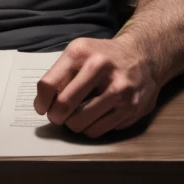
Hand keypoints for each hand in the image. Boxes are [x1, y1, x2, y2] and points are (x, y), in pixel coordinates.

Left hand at [33, 37, 159, 137]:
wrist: (143, 56)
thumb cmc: (103, 56)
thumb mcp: (80, 52)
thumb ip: (61, 73)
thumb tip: (44, 103)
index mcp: (81, 52)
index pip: (49, 84)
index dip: (41, 101)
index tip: (42, 107)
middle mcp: (100, 68)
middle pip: (64, 106)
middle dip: (56, 116)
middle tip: (57, 116)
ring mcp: (118, 90)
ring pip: (81, 123)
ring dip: (73, 124)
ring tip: (76, 116)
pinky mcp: (131, 108)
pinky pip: (99, 130)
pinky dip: (91, 128)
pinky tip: (94, 117)